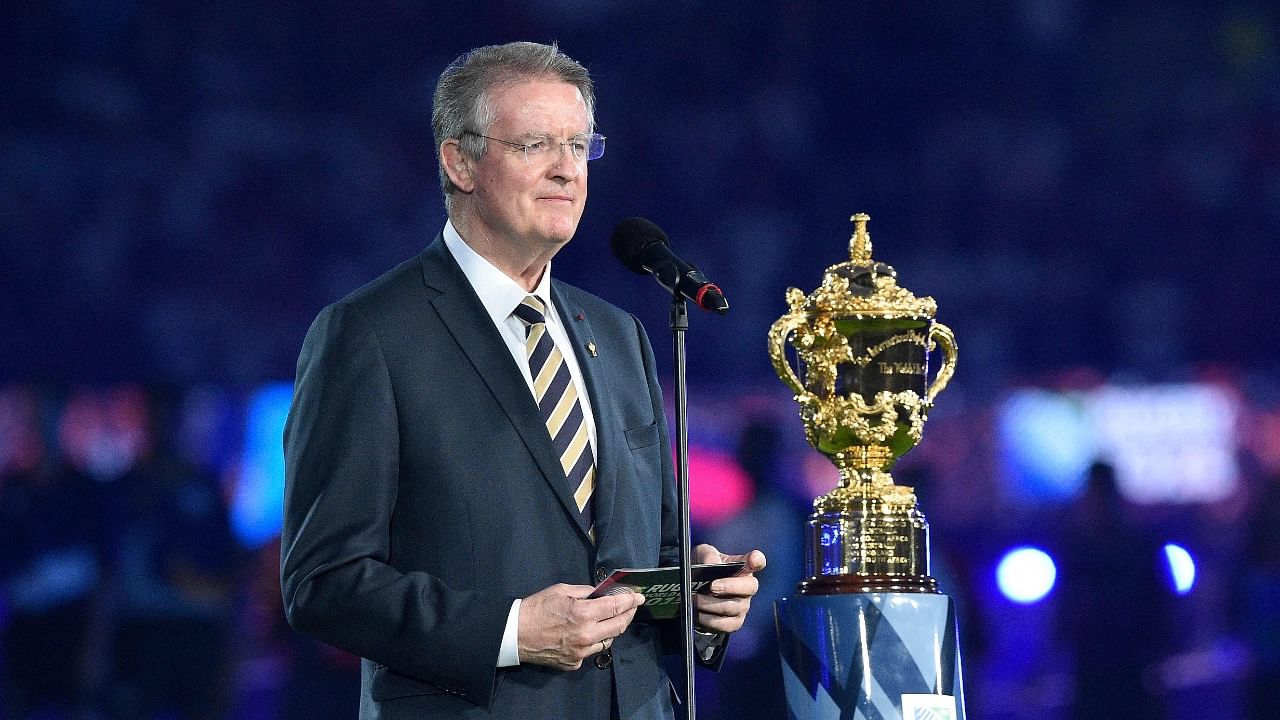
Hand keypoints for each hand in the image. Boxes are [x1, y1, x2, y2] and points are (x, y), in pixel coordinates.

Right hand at [517, 583, 645, 670]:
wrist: (515, 634)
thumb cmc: (536, 608)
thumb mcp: (561, 590)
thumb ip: (585, 592)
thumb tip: (602, 593)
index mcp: (583, 614)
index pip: (616, 607)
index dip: (631, 601)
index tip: (639, 597)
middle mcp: (586, 635)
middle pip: (619, 626)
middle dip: (629, 614)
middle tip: (631, 606)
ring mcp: (581, 652)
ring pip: (608, 641)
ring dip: (612, 629)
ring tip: (611, 618)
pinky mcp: (574, 663)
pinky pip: (592, 650)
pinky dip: (594, 640)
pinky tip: (588, 633)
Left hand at [693, 544, 765, 633]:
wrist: (695, 593)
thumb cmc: (705, 571)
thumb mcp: (702, 556)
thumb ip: (708, 554)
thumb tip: (711, 562)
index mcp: (743, 567)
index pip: (757, 561)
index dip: (757, 560)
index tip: (753, 559)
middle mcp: (747, 587)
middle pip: (750, 586)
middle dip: (730, 586)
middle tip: (712, 586)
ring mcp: (742, 606)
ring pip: (732, 607)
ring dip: (711, 603)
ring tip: (696, 598)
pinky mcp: (734, 623)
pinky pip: (724, 624)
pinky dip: (708, 619)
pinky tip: (698, 612)